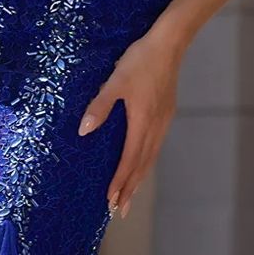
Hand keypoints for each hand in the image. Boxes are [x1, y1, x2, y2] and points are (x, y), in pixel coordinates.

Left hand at [77, 26, 181, 218]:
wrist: (169, 44)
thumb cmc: (140, 60)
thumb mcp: (115, 81)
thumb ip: (99, 106)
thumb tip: (84, 131)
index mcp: (142, 122)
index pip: (129, 160)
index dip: (120, 181)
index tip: (112, 201)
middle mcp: (155, 127)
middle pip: (142, 165)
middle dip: (130, 188)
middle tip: (121, 211)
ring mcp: (163, 121)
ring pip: (150, 157)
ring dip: (139, 178)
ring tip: (130, 195)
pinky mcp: (166, 114)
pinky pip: (155, 146)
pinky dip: (146, 161)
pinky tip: (142, 164)